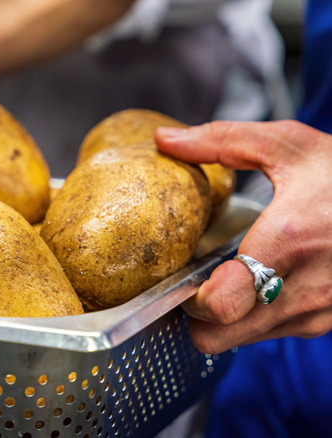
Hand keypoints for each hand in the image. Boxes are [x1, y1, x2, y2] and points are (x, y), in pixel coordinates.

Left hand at [155, 120, 331, 353]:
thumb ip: (222, 141)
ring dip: (227, 316)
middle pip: (218, 337)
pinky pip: (270, 334)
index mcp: (288, 241)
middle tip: (199, 279)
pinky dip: (255, 316)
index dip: (188, 297)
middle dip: (198, 312)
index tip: (186, 274)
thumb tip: (165, 139)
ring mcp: (320, 311)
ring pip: (241, 340)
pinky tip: (261, 282)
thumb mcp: (289, 144)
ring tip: (232, 275)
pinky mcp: (328, 322)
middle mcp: (305, 288)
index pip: (217, 306)